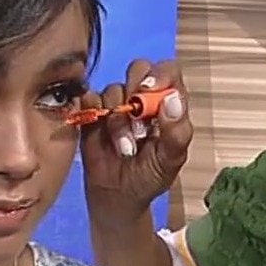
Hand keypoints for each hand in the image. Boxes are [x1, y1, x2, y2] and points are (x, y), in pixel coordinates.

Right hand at [80, 59, 192, 223]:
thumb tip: (173, 99)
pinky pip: (89, 98)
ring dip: (119, 119)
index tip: (150, 90)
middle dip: (136, 90)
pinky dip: (94, 113)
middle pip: (139, 69)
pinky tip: (101, 136)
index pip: (168, 72)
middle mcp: (143, 98)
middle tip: (137, 117)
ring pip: (114, 89)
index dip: (159, 75)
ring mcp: (117, 103)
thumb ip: (176, 131)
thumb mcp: (170, 159)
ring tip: (125, 147)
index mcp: (167, 103)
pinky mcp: (93, 111)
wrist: (118, 196)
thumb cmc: (150, 175)